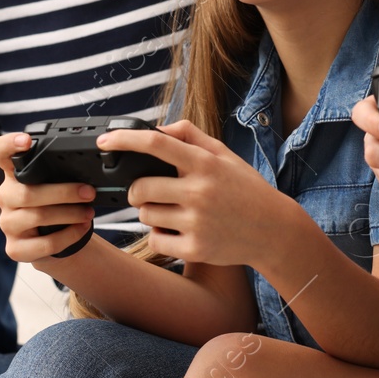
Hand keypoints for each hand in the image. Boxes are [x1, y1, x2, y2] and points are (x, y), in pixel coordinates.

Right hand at [0, 132, 95, 263]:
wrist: (54, 242)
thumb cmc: (56, 206)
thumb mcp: (54, 185)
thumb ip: (60, 173)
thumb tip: (88, 166)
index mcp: (13, 175)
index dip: (8, 144)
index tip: (27, 140)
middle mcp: (6, 196)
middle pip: (27, 192)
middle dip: (63, 192)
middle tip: (88, 192)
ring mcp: (8, 223)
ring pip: (37, 217)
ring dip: (69, 214)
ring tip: (89, 212)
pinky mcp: (15, 248)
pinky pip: (44, 243)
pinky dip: (68, 236)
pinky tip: (81, 229)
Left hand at [102, 120, 292, 268]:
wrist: (274, 230)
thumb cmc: (245, 189)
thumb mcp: (224, 155)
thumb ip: (191, 136)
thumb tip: (158, 128)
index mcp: (205, 164)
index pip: (156, 144)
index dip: (124, 139)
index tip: (104, 141)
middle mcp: (200, 192)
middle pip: (140, 187)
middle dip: (137, 190)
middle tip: (149, 192)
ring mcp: (197, 222)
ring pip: (145, 215)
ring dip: (149, 213)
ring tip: (171, 212)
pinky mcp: (196, 249)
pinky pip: (156, 240)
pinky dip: (160, 236)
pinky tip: (178, 231)